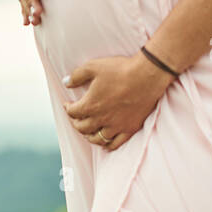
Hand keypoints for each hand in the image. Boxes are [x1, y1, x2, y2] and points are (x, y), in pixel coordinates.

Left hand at [61, 51, 175, 150]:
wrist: (147, 76)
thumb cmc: (120, 70)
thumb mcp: (94, 66)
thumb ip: (77, 75)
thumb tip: (65, 82)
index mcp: (90, 105)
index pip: (73, 112)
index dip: (68, 108)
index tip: (68, 104)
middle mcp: (101, 119)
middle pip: (82, 128)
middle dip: (76, 123)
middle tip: (76, 117)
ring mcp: (116, 126)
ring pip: (97, 139)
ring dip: (89, 136)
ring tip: (88, 131)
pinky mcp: (130, 128)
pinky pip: (116, 143)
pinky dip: (107, 145)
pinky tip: (105, 143)